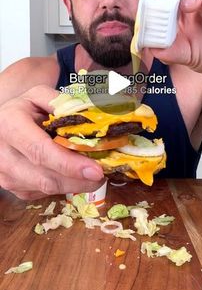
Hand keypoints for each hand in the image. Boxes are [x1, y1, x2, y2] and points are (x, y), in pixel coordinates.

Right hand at [0, 85, 103, 199]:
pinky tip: (74, 175)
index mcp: (10, 125)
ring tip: (94, 175)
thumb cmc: (25, 108)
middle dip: (79, 179)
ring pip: (46, 189)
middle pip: (45, 177)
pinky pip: (44, 194)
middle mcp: (3, 154)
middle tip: (103, 173)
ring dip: (74, 185)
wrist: (2, 123)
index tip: (96, 170)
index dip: (70, 164)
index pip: (41, 151)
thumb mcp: (40, 96)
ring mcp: (5, 175)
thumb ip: (62, 104)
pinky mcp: (13, 188)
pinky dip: (64, 187)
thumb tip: (91, 119)